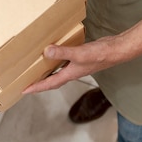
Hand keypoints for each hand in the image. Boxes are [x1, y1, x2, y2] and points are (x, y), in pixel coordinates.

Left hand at [23, 15, 141, 93]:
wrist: (117, 50)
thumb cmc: (100, 55)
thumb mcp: (79, 54)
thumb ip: (62, 53)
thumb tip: (46, 52)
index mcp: (70, 74)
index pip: (49, 84)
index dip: (36, 87)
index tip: (24, 91)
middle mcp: (72, 72)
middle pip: (53, 80)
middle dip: (40, 82)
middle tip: (27, 82)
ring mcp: (77, 65)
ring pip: (59, 70)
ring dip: (48, 71)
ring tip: (37, 69)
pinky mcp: (81, 58)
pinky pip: (65, 61)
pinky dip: (58, 59)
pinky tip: (56, 53)